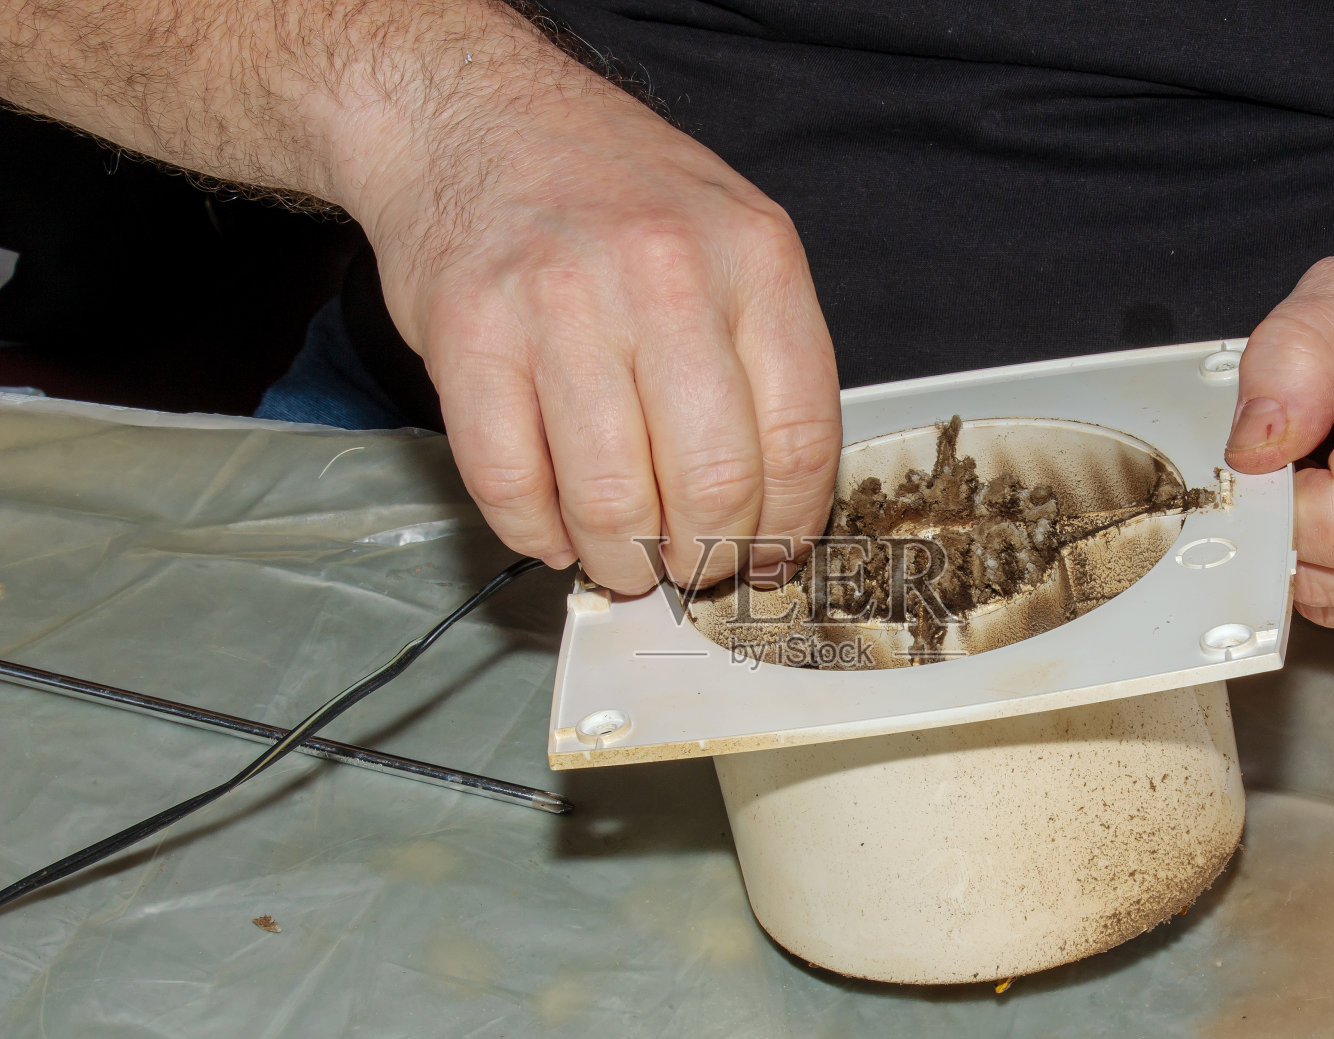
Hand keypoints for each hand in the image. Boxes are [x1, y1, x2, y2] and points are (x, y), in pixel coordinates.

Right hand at [342, 34, 840, 594]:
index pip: (799, 441)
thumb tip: (775, 509)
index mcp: (754, 257)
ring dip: (622, 560)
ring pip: (612, 502)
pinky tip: (555, 525)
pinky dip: (538, 533)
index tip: (769, 555)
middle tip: (690, 563)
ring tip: (623, 555)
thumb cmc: (611, 193)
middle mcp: (664, 276)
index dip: (788, 529)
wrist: (475, 117)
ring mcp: (560, 305)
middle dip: (706, 558)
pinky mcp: (470, 337)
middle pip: (712, 486)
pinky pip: (511, 486)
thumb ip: (764, 361)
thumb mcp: (733, 239)